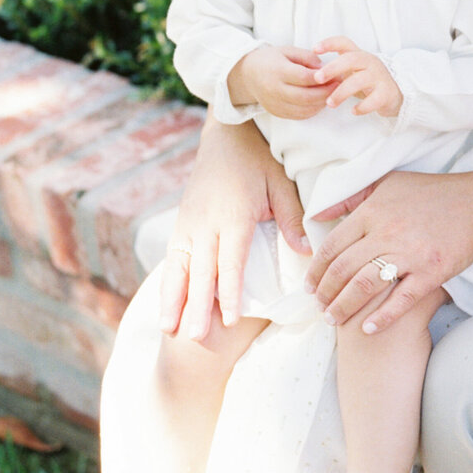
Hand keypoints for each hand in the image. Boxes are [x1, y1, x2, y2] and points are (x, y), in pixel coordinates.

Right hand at [159, 117, 306, 339]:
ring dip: (173, 299)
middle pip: (200, 271)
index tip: (227, 320)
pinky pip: (172, 258)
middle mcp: (205, 222)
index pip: (230, 261)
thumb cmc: (259, 158)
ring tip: (168, 329)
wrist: (224, 134)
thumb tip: (306, 250)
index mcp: (232, 215)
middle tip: (192, 338)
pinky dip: (168, 283)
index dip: (228, 292)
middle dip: (196, 306)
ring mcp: (188, 222)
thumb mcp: (281, 182)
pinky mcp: (180, 222)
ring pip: (178, 267)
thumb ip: (291, 217)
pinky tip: (166, 305)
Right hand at [228, 45, 334, 119]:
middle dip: (326, 92)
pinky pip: (299, 116)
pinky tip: (321, 101)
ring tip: (333, 93)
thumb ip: (307, 57)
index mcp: (277, 71)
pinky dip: (313, 110)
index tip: (336, 74)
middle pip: (305, 96)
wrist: (248, 75)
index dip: (322, 78)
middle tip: (339, 86)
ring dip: (322, 103)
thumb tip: (324, 68)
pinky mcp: (277, 113)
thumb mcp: (287, 51)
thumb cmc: (271, 60)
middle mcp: (274, 90)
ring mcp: (275, 104)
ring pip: (304, 109)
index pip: (303, 77)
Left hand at [305, 167, 472, 331]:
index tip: (309, 286)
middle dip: (325, 293)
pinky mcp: (431, 272)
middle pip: (343, 269)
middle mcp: (386, 233)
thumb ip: (351, 197)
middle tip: (319, 307)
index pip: (332, 246)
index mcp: (372, 212)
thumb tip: (320, 216)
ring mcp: (410, 254)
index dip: (316, 270)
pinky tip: (367, 329)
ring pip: (364, 287)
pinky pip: (401, 300)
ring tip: (333, 319)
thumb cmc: (431, 193)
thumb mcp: (387, 183)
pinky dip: (381, 318)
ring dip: (344, 307)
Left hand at [313, 36, 403, 117]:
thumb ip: (336, 68)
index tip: (314, 49)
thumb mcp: (354, 70)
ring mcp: (379, 77)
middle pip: (351, 59)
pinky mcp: (386, 93)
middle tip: (317, 79)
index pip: (344, 42)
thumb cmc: (368, 81)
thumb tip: (309, 73)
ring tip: (330, 103)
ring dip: (341, 93)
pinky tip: (353, 111)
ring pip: (359, 81)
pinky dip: (362, 106)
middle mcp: (370, 62)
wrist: (396, 93)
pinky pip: (373, 100)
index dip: (329, 43)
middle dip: (332, 68)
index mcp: (359, 55)